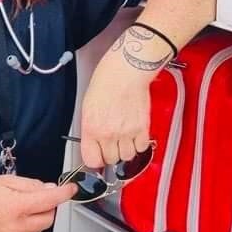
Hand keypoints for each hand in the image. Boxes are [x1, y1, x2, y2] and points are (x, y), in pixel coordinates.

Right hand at [0, 176, 75, 231]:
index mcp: (17, 206)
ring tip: (23, 204)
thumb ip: (30, 184)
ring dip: (39, 216)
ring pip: (39, 228)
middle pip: (49, 218)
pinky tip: (14, 215)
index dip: (64, 193)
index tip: (71, 188)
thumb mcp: (5, 180)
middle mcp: (17, 226)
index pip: (51, 200)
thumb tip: (48, 188)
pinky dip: (27, 225)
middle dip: (50, 205)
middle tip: (41, 194)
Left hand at [80, 49, 152, 167]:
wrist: (126, 70)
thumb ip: (91, 129)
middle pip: (111, 159)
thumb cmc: (107, 81)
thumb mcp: (88, 106)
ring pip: (128, 156)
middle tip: (113, 140)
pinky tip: (135, 133)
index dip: (96, 159)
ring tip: (125, 135)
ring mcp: (126, 132)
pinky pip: (141, 147)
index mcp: (91, 128)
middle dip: (111, 152)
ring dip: (126, 148)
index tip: (99, 155)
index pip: (92, 160)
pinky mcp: (142, 128)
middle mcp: (108, 133)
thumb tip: (94, 144)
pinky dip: (139, 143)